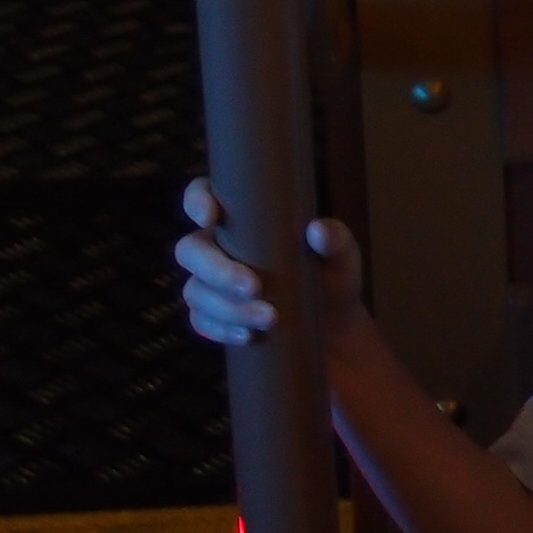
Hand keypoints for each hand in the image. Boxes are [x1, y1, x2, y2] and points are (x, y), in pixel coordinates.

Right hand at [175, 176, 365, 347]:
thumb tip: (318, 230)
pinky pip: (201, 322)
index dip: (197, 201)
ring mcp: (210, 284)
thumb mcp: (342, 258)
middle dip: (218, 270)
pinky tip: (248, 336)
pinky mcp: (213, 317)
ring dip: (228, 307)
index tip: (211, 217)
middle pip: (190, 250)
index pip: (202, 195)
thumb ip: (336, 240)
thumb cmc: (332, 278)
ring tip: (270, 318)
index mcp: (241, 219)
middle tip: (255, 286)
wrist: (333, 328)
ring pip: (196, 291)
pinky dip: (222, 330)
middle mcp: (217, 247)